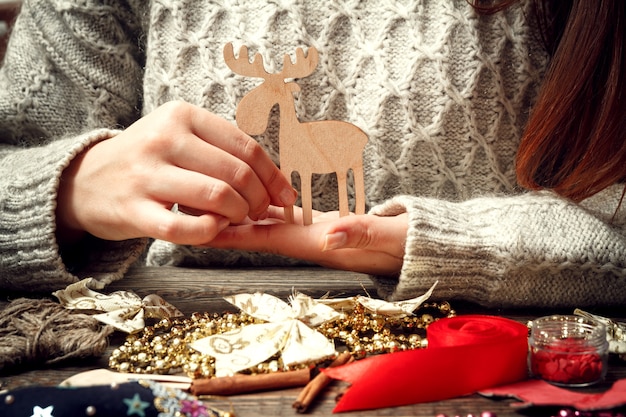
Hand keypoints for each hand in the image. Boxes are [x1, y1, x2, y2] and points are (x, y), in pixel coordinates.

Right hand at [56, 101, 296, 244]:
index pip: (246, 147)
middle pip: (236, 173)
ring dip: (238, 214)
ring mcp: (146, 174)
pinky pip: (185, 228)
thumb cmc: (150, 160)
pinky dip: (210, 232)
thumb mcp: (181, 137)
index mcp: (183, 115)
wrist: (88, 180)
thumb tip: (278, 181)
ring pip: (217, 197)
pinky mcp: (133, 209)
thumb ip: (223, 150)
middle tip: (259, 212)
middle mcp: (164, 139)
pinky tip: (212, 228)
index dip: (273, 176)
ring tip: (235, 218)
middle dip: (259, 199)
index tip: (285, 197)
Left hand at [205, 207, 407, 275]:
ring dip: (237, 208)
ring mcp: (312, 231)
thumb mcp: (387, 238)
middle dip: (223, 217)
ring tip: (205, 192)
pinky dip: (263, 200)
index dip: (231, 231)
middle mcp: (307, 238)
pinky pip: (284, 211)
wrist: (418, 248)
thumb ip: (362, 233)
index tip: (198, 222)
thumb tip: (329, 233)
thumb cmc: (404, 245)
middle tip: (186, 200)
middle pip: (255, 229)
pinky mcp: (320, 222)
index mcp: (315, 243)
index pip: (264, 236)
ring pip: (266, 219)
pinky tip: (247, 189)